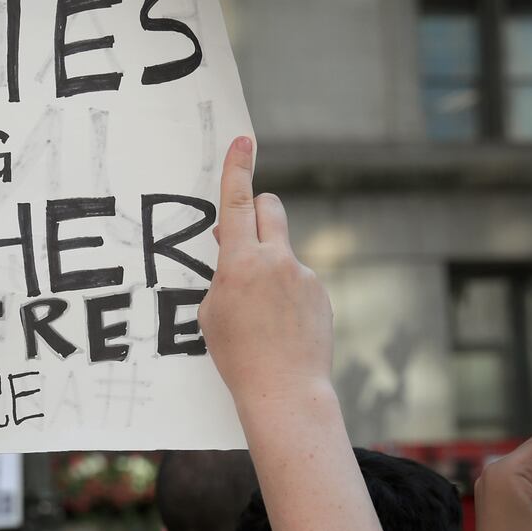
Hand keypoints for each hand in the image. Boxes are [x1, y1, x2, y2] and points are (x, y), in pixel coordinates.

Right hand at [198, 137, 333, 406]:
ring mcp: (303, 276)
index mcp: (240, 263)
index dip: (238, 168)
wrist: (284, 390)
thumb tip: (235, 250)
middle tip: (242, 229)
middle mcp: (276, 261)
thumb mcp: (211, 311)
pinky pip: (297, 280)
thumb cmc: (236, 355)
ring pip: (281, 250)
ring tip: (260, 313)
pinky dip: (286, 294)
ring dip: (268, 265)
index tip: (243, 139)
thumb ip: (223, 274)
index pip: (236, 203)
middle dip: (256, 208)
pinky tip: (279, 327)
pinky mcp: (320, 293)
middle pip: (269, 207)